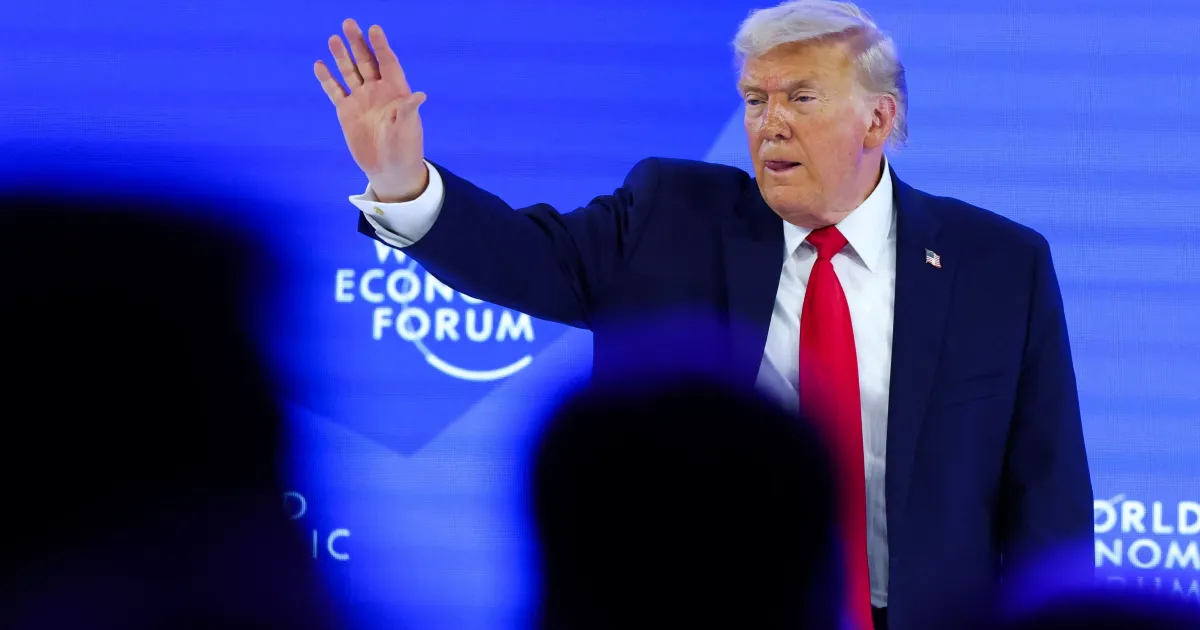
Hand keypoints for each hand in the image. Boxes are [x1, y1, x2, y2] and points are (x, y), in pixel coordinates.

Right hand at [315, 19, 427, 201]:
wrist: (390, 169)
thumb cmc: (405, 148)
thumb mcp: (408, 128)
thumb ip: (408, 110)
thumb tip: (420, 95)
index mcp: (396, 91)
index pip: (388, 62)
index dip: (381, 46)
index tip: (374, 28)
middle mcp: (378, 91)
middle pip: (366, 61)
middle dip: (357, 43)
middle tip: (349, 23)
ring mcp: (361, 100)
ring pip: (349, 72)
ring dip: (341, 56)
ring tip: (333, 39)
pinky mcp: (347, 112)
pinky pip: (335, 91)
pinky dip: (327, 79)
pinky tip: (319, 65)